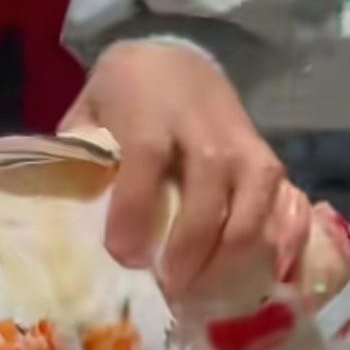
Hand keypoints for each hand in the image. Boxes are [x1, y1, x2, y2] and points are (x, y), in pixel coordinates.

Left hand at [61, 39, 307, 299]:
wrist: (176, 59)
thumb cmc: (125, 97)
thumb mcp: (91, 112)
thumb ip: (80, 158)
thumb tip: (64, 219)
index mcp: (151, 115)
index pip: (147, 160)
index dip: (136, 211)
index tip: (125, 257)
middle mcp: (205, 131)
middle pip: (207, 195)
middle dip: (189, 250)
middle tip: (169, 289)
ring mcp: (244, 147)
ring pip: (251, 206)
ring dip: (230, 256)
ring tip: (204, 290)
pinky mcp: (268, 162)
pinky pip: (285, 206)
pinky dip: (280, 241)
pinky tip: (262, 273)